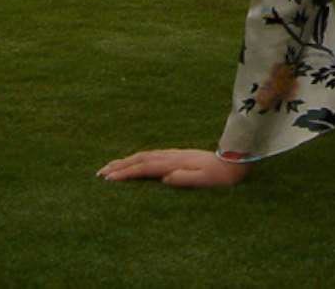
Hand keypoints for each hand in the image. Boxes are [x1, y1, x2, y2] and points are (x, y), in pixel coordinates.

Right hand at [98, 149, 249, 188]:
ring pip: (144, 156)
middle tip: (99, 173)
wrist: (236, 161)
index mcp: (175, 163)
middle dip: (119, 165)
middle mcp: (172, 156)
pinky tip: (134, 162)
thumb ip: (186, 178)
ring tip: (110, 167)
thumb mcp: (206, 180)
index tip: (108, 179)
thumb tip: (165, 178)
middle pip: (140, 159)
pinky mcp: (178, 156)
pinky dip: (137, 159)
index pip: (145, 167)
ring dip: (126, 161)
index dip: (126, 173)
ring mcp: (174, 154)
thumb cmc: (221, 176)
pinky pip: (152, 156)